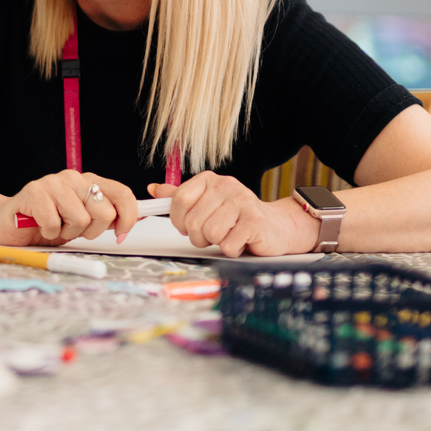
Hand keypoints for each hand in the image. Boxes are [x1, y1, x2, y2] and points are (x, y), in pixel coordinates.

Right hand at [0, 171, 137, 245]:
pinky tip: (41, 226)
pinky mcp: (34, 193)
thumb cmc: (49, 223)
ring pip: (80, 219)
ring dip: (68, 233)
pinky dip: (49, 233)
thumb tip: (139, 219)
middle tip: (75, 230)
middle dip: (93, 231)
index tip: (121, 233)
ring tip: (56, 227)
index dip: (129, 217)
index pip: (122, 193)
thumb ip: (108, 218)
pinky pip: (54, 223)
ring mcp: (53, 183)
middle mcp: (73, 178)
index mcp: (90, 182)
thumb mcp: (84, 223)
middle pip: (104, 211)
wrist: (9, 222)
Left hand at [163, 173, 318, 256]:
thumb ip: (181, 197)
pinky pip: (227, 245)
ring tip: (227, 236)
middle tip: (211, 235)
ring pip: (209, 233)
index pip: (179, 199)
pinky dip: (231, 249)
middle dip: (198, 236)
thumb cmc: (238, 217)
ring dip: (216, 243)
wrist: (276, 227)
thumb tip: (154, 189)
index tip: (185, 226)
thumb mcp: (207, 203)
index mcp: (210, 180)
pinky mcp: (254, 221)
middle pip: (192, 221)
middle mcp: (226, 186)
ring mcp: (242, 202)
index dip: (177, 219)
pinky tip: (240, 241)